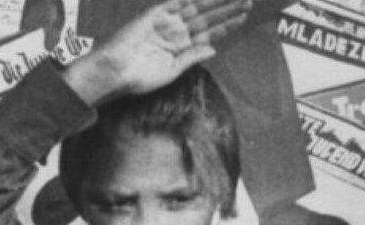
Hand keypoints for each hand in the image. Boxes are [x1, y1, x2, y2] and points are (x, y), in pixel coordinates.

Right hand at [63, 0, 251, 104]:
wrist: (116, 70)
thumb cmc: (140, 77)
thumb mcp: (172, 71)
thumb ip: (192, 57)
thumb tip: (213, 48)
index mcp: (181, 48)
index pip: (208, 34)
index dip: (226, 26)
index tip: (243, 18)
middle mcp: (176, 33)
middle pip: (207, 18)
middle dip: (226, 10)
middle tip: (247, 2)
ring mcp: (167, 22)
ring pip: (196, 8)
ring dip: (215, 2)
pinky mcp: (156, 13)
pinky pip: (177, 1)